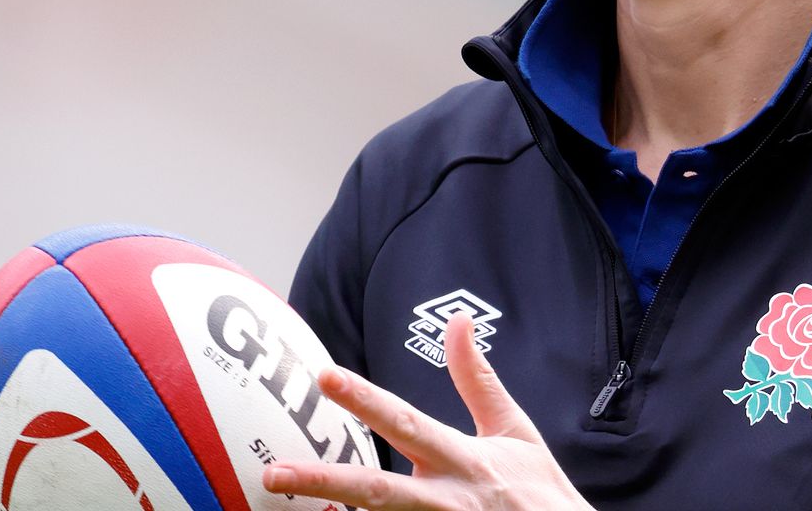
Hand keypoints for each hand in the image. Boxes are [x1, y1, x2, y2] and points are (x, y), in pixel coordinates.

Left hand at [265, 313, 593, 510]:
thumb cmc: (538, 490)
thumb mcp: (513, 429)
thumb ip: (476, 379)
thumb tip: (457, 319)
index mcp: (465, 461)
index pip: (406, 423)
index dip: (366, 400)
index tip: (326, 376)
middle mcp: (449, 502)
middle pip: (378, 492)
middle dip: (325, 482)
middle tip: (273, 473)